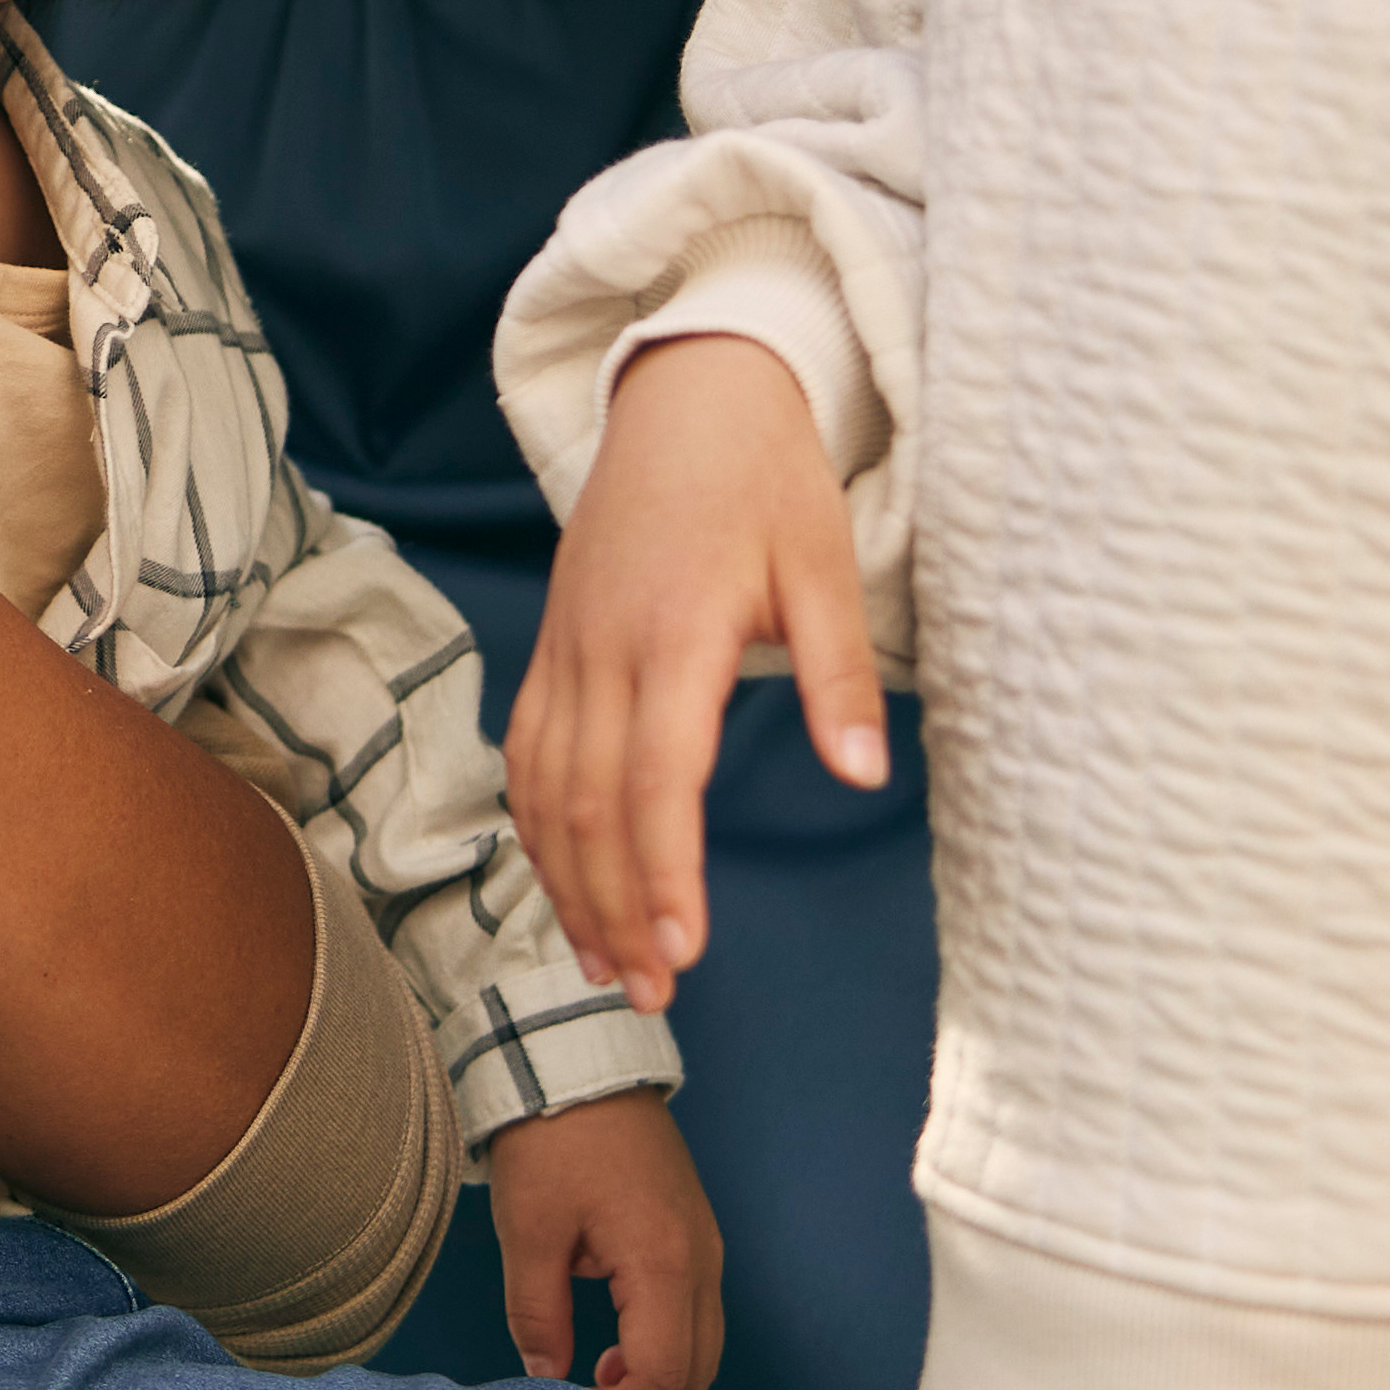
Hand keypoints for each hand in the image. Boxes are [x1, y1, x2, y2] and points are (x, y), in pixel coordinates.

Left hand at [484, 1093, 720, 1389]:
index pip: (665, 1373)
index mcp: (663, 1262)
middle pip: (699, 1371)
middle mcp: (701, 1260)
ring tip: (597, 1373)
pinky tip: (616, 1340)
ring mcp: (707, 1246)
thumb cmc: (552, 1140)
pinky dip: (667, 1342)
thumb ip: (538, 1314)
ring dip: (660, 1373)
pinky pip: (698, 1313)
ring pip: (705, 1346)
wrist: (580, 1063)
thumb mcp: (529, 1231)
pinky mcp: (697, 1235)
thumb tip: (546, 1377)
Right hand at [504, 335, 883, 1014]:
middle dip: (613, 906)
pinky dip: (538, 829)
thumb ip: (838, 673)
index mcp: (674, 631)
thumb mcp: (826, 562)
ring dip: (568, 882)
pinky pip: (527, 755)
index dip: (662, 870)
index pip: (656, 776)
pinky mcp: (553, 648)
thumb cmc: (766, 479)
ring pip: (543, 788)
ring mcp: (565, 648)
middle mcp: (602, 648)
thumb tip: (862, 772)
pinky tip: (566, 881)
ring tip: (607, 965)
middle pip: (588, 803)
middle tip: (651, 993)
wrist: (684, 396)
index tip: (683, 949)